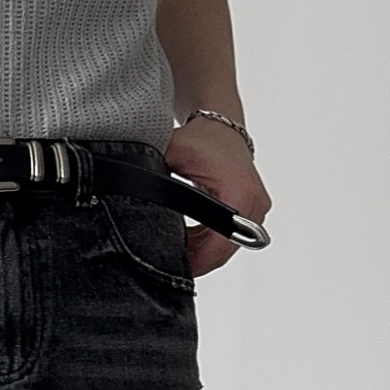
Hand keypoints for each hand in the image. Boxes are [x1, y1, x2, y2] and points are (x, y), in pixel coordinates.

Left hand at [162, 116, 270, 276]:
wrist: (221, 125)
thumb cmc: (199, 139)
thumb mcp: (171, 156)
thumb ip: (153, 181)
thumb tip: (132, 202)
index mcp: (238, 191)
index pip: (219, 245)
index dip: (196, 261)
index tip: (174, 264)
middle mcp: (254, 202)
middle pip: (223, 250)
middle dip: (196, 259)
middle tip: (170, 259)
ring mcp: (257, 207)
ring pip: (227, 247)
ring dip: (202, 251)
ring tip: (178, 246)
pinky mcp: (254, 210)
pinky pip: (232, 238)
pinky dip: (210, 241)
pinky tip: (191, 239)